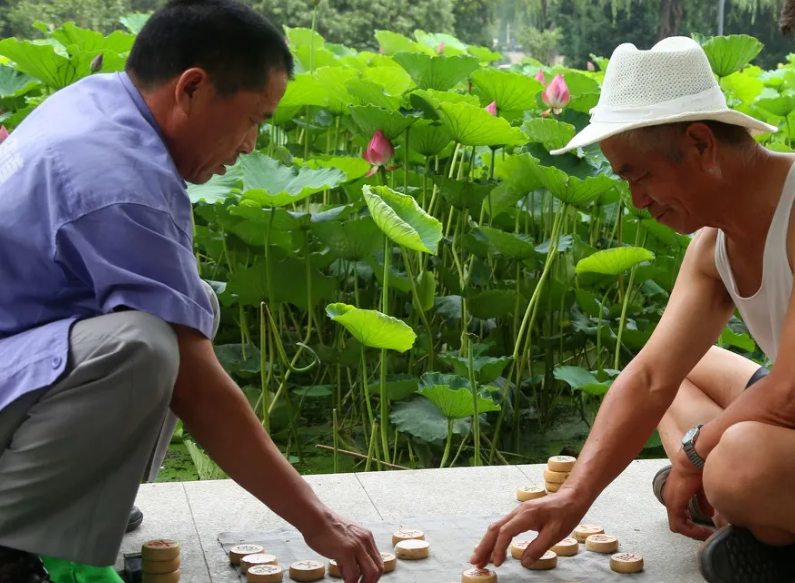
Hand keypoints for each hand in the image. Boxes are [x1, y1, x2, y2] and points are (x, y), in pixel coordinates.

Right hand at [303, 509, 383, 582]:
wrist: (315, 518)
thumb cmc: (325, 527)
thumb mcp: (346, 536)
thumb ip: (352, 550)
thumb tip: (351, 569)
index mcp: (366, 537)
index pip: (377, 560)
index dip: (373, 574)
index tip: (365, 580)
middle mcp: (365, 540)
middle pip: (378, 568)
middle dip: (371, 581)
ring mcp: (357, 546)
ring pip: (371, 573)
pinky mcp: (347, 552)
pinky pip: (354, 575)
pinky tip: (345, 582)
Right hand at [470, 488, 587, 568]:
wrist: (571, 497)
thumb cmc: (565, 514)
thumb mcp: (555, 534)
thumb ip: (538, 548)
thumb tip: (523, 562)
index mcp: (526, 516)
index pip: (505, 533)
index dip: (499, 549)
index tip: (497, 564)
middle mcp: (517, 512)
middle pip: (494, 529)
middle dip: (484, 546)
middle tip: (475, 562)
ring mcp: (517, 513)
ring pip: (496, 527)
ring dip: (487, 542)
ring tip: (479, 558)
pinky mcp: (520, 515)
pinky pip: (502, 526)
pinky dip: (494, 538)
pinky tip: (492, 546)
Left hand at [665, 450, 714, 540]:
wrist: (694, 459)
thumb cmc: (699, 469)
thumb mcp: (702, 489)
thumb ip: (703, 502)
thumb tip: (708, 514)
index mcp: (677, 495)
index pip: (681, 517)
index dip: (694, 526)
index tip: (708, 529)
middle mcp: (671, 499)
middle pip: (680, 523)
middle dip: (694, 530)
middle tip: (707, 534)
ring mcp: (671, 502)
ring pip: (678, 525)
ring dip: (693, 531)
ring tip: (706, 533)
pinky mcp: (673, 503)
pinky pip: (678, 525)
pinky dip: (691, 530)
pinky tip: (704, 530)